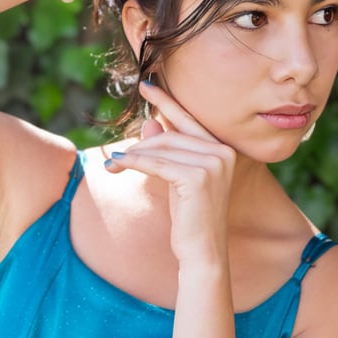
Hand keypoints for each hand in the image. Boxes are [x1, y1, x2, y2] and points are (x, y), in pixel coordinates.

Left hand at [105, 81, 235, 265]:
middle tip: (115, 158)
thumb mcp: (177, 178)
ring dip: (133, 155)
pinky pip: (156, 163)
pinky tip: (117, 166)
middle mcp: (223, 152)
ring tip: (113, 166)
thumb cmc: (191, 217)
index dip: (166, 102)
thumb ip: (167, 149)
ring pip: (161, 148)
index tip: (146, 86)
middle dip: (140, 145)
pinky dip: (133, 163)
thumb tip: (150, 122)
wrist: (202, 251)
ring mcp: (213, 163)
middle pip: (171, 135)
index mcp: (224, 150)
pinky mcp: (198, 177)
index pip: (189, 120)